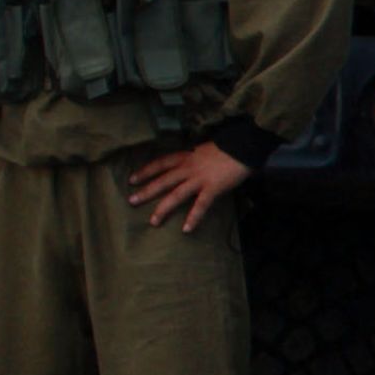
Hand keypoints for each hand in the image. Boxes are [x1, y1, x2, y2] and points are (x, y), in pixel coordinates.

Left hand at [128, 141, 251, 231]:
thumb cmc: (225, 148)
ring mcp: (199, 178)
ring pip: (177, 194)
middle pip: (163, 180)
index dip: (145, 171)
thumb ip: (192, 159)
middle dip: (146, 191)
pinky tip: (186, 229)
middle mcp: (188, 167)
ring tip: (153, 221)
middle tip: (131, 201)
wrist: (242, 146)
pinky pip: (200, 205)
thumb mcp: (202, 150)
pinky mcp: (212, 188)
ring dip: (163, 208)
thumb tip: (185, 166)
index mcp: (185, 156)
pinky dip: (193, 217)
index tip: (131, 179)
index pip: (160, 163)